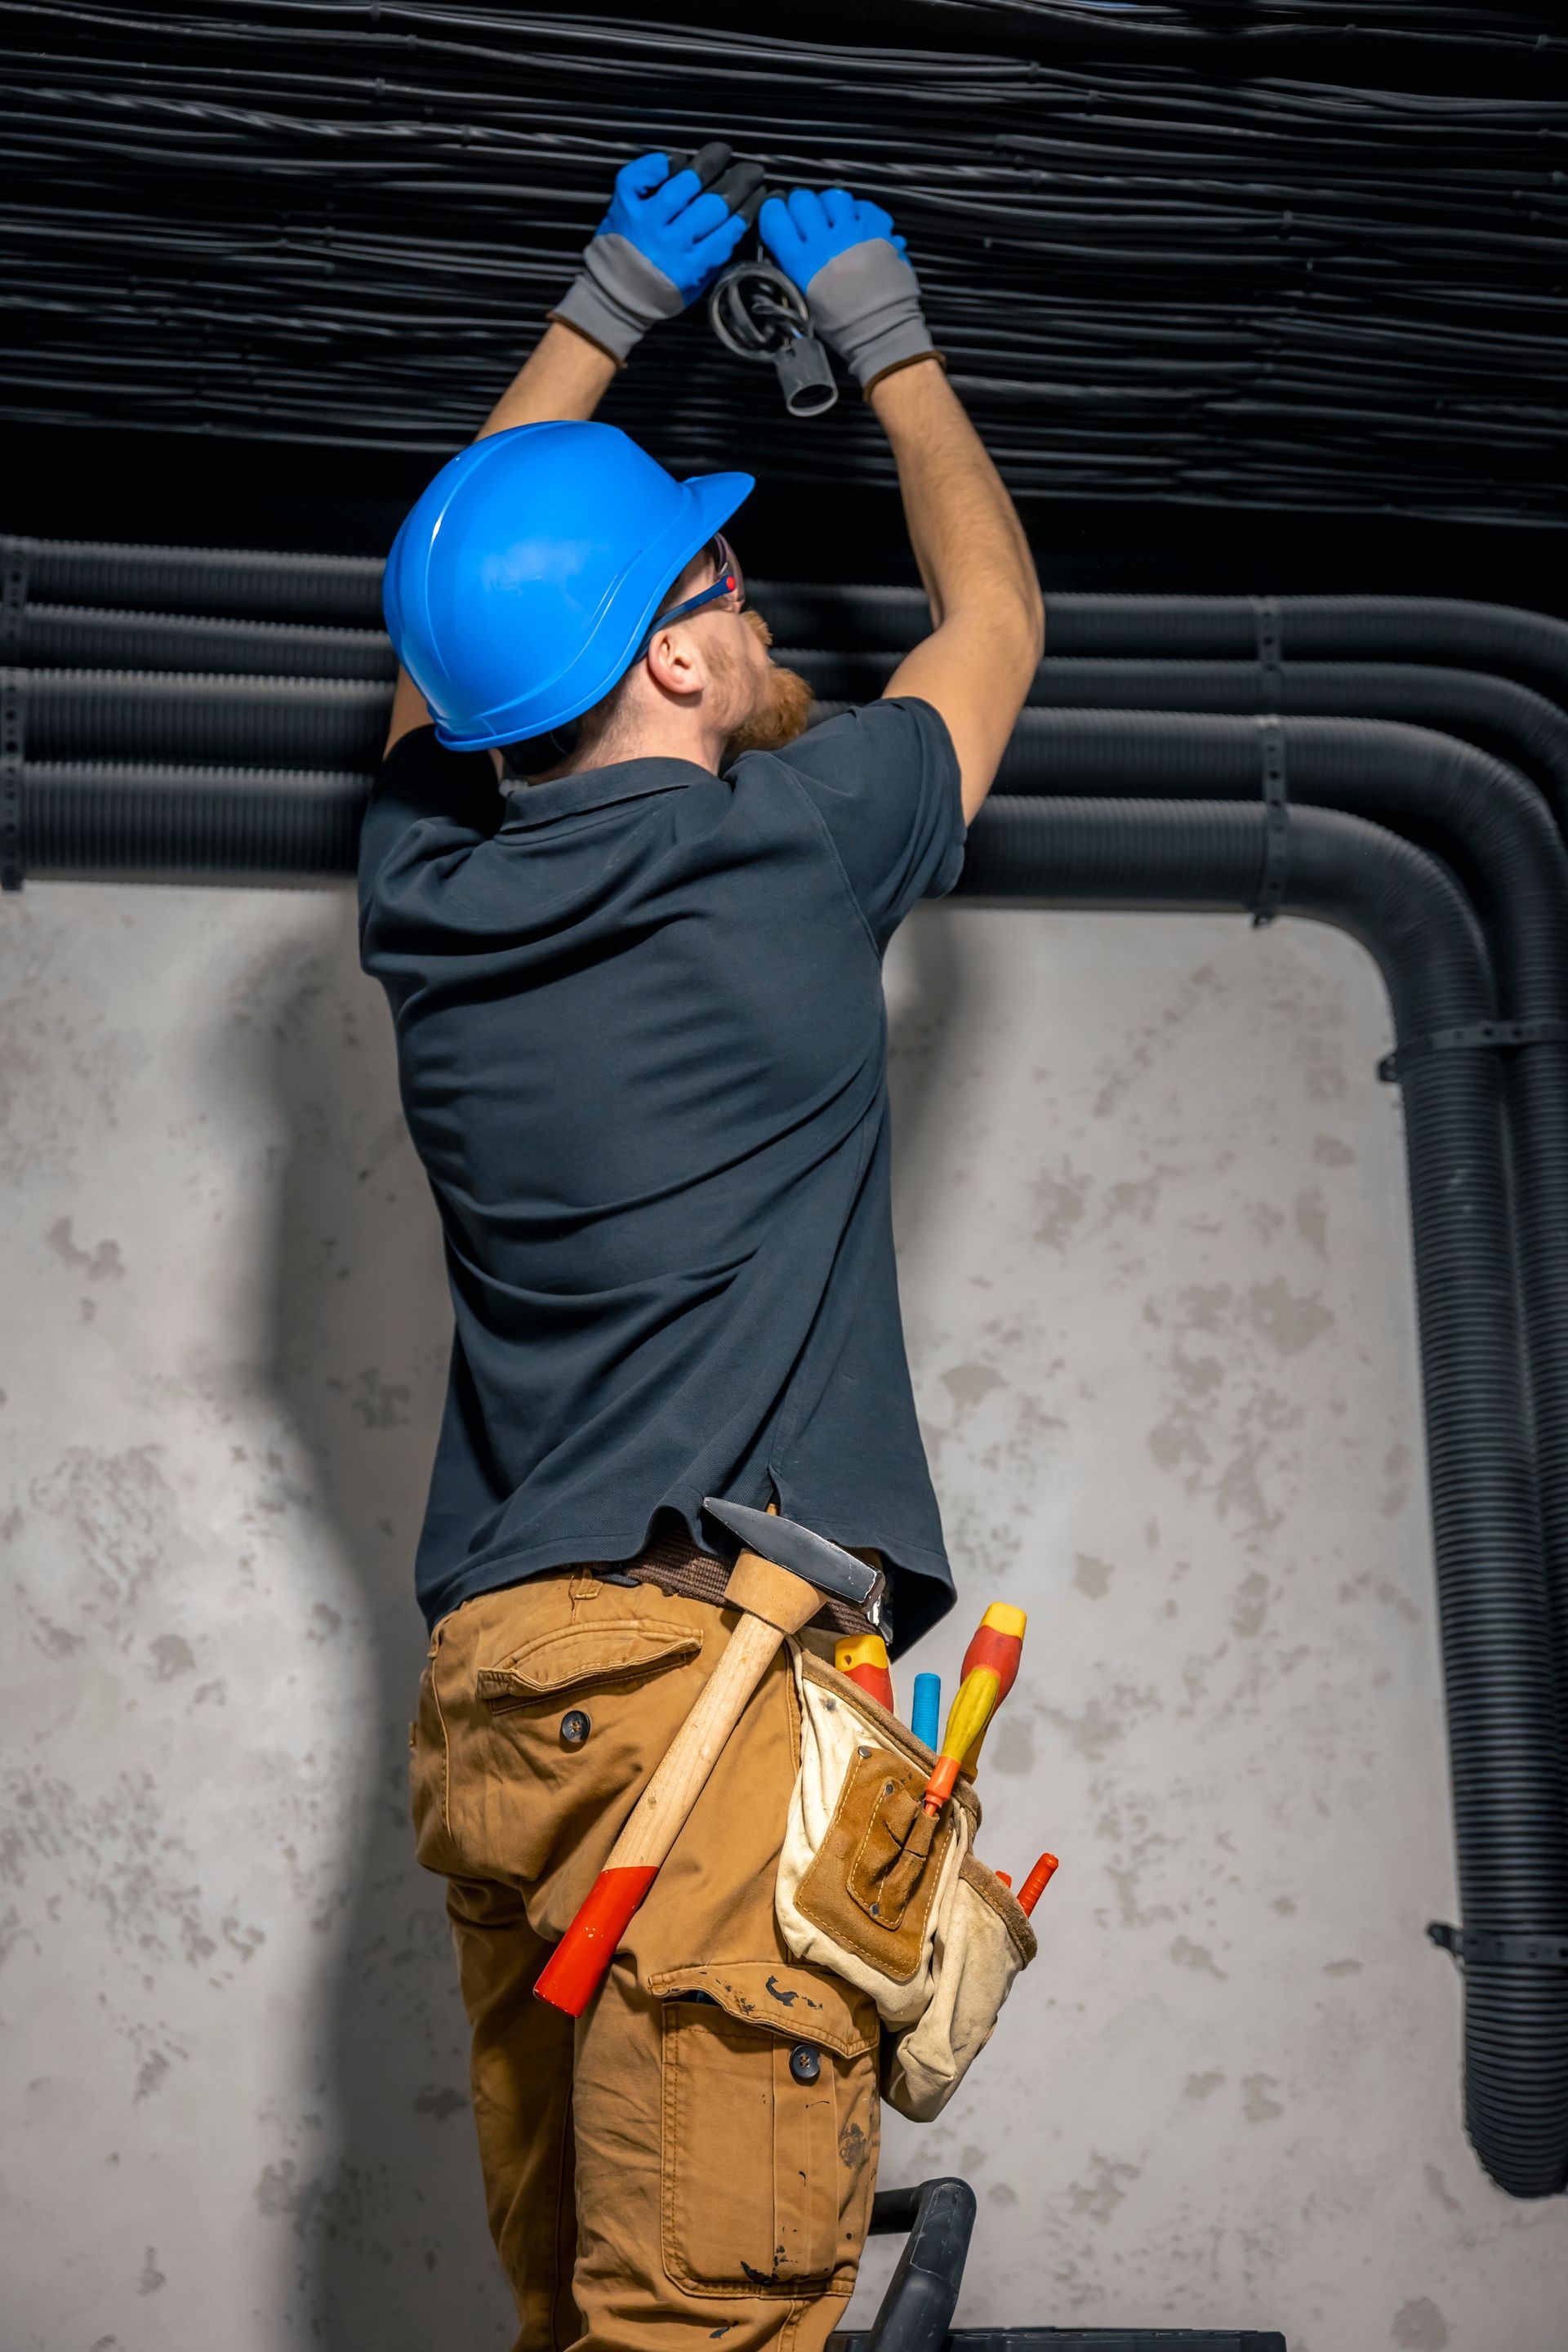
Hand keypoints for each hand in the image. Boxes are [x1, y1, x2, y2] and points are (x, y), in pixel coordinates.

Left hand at [552, 143, 764, 364]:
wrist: (614, 297)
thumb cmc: (659, 293)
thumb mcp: (695, 286)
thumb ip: (715, 257)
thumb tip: (738, 220)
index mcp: (690, 267)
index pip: (729, 229)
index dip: (750, 206)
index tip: (761, 193)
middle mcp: (669, 242)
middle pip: (712, 203)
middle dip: (738, 182)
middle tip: (752, 170)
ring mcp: (645, 221)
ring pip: (682, 184)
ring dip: (707, 163)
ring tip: (722, 152)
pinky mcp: (625, 205)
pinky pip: (642, 174)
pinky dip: (660, 163)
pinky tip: (678, 161)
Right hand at [759, 187, 936, 391]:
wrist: (882, 331)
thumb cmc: (844, 324)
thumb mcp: (804, 299)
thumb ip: (794, 268)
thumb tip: (788, 242)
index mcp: (801, 263)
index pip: (776, 218)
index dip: (775, 213)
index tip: (779, 217)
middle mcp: (825, 243)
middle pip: (803, 201)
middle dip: (802, 206)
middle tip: (807, 219)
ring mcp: (853, 233)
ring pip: (833, 198)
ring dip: (830, 207)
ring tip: (834, 221)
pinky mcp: (877, 230)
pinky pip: (862, 205)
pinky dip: (858, 211)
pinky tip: (856, 226)